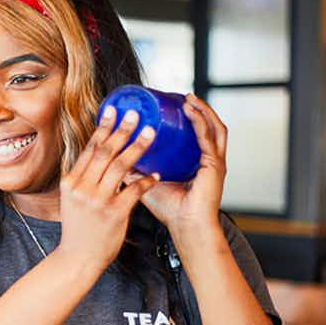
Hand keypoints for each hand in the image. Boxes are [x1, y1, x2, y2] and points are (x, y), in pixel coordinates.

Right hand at [56, 106, 159, 275]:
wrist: (77, 258)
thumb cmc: (78, 229)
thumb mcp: (73, 199)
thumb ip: (84, 179)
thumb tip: (97, 156)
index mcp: (71, 181)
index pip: (89, 149)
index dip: (103, 128)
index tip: (113, 110)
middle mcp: (82, 188)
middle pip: (105, 152)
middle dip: (122, 130)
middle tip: (136, 114)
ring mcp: (98, 200)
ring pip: (121, 166)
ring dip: (138, 147)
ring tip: (151, 133)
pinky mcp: (114, 213)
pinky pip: (134, 191)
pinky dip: (145, 181)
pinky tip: (155, 174)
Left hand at [124, 93, 226, 236]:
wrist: (185, 228)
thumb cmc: (169, 210)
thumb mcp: (146, 184)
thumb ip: (132, 171)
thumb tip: (110, 157)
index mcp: (196, 161)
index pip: (196, 134)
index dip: (186, 117)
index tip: (173, 103)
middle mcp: (208, 159)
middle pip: (206, 126)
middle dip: (195, 108)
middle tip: (181, 96)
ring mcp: (215, 162)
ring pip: (212, 127)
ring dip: (201, 110)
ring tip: (187, 98)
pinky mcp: (215, 166)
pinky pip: (209, 139)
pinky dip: (201, 122)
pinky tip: (192, 112)